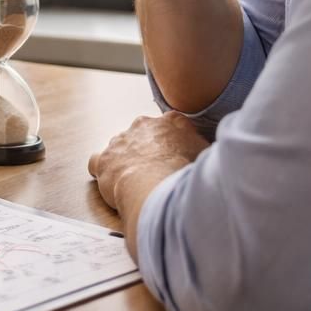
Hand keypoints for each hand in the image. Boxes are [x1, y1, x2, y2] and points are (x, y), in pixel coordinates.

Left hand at [87, 112, 209, 211]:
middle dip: (148, 151)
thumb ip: (205, 149)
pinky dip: (104, 171)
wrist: (160, 188)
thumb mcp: (208, 155)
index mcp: (171, 122)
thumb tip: (212, 153)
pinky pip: (98, 162)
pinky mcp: (104, 159)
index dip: (174, 144)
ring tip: (137, 182)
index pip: (172, 126)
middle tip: (157, 173)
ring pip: (121, 148)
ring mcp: (120, 141)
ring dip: (127, 161)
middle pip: (145, 136)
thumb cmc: (187, 174)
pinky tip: (112, 183)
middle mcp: (143, 126)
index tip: (176, 158)